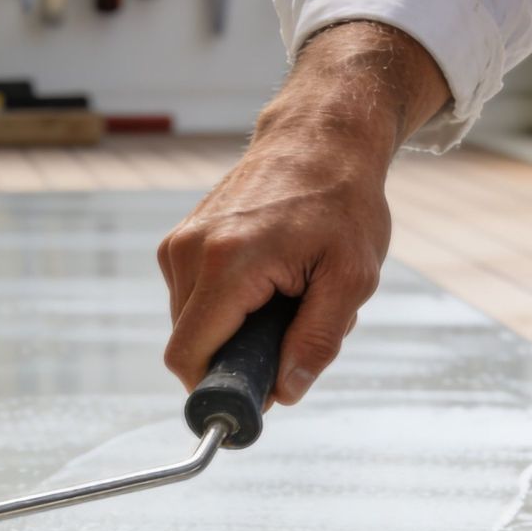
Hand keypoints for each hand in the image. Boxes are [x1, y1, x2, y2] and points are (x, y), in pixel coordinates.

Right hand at [158, 21, 448, 403]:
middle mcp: (189, 252)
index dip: (218, 389)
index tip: (256, 395)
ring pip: (192, 324)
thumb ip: (317, 341)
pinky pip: (195, 299)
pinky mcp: (181, 239)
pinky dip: (230, 306)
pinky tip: (270, 279)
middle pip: (190, 345)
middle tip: (292, 331)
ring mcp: (179, 243)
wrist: (321, 134)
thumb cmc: (342, 199)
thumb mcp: (352, 277)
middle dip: (238, 356)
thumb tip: (285, 392)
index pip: (188, 356)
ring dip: (236, 330)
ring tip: (286, 296)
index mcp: (228, 263)